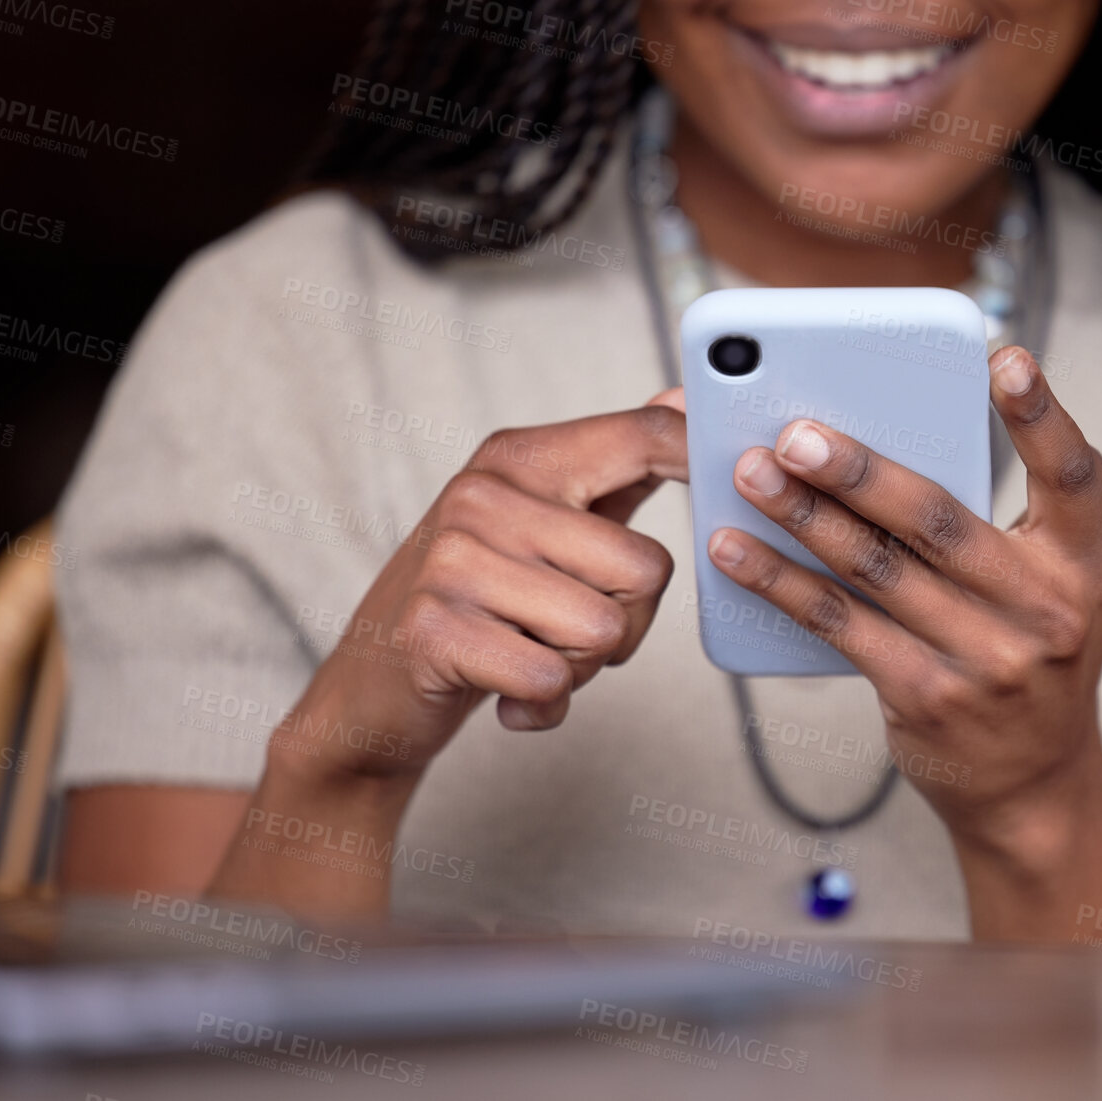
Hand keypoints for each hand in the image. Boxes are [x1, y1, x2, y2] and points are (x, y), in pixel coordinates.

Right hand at [285, 397, 687, 785]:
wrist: (372, 687)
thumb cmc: (479, 601)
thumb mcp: (545, 521)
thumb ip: (617, 468)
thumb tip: (681, 398)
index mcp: (520, 456)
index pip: (645, 436)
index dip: (702, 458)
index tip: (729, 481)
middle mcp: (486, 493)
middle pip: (647, 569)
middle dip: (628, 624)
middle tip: (566, 630)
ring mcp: (455, 558)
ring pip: (606, 630)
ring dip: (582, 669)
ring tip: (530, 653)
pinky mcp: (435, 628)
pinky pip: (551, 678)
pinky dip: (544, 704)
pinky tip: (507, 692)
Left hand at [706, 346, 1101, 858]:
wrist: (1034, 783)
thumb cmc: (1029, 647)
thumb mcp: (1054, 581)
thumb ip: (1001, 516)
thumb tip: (880, 437)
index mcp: (1087, 560)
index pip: (1074, 475)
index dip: (1042, 415)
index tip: (1003, 357)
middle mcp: (1047, 608)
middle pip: (939, 520)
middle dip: (859, 470)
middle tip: (794, 430)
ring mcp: (988, 659)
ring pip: (877, 570)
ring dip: (804, 517)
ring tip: (748, 472)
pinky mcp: (927, 697)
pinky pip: (840, 625)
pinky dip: (781, 583)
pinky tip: (736, 551)